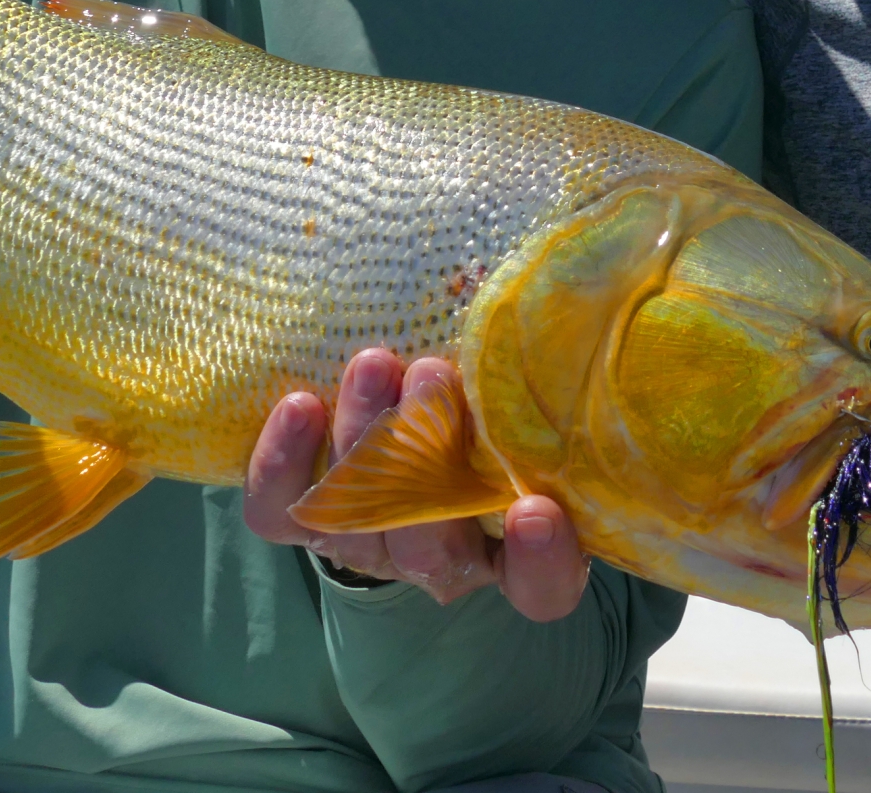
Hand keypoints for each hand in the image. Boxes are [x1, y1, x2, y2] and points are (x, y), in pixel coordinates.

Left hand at [244, 349, 591, 620]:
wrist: (416, 429)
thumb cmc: (504, 407)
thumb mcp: (546, 400)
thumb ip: (563, 376)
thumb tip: (591, 282)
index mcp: (521, 549)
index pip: (541, 588)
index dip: (542, 562)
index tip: (540, 510)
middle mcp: (446, 559)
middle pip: (429, 548)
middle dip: (426, 460)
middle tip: (436, 375)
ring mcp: (372, 543)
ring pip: (353, 521)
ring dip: (361, 440)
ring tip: (374, 362)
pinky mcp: (310, 518)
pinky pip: (280, 512)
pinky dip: (280, 463)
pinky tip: (299, 403)